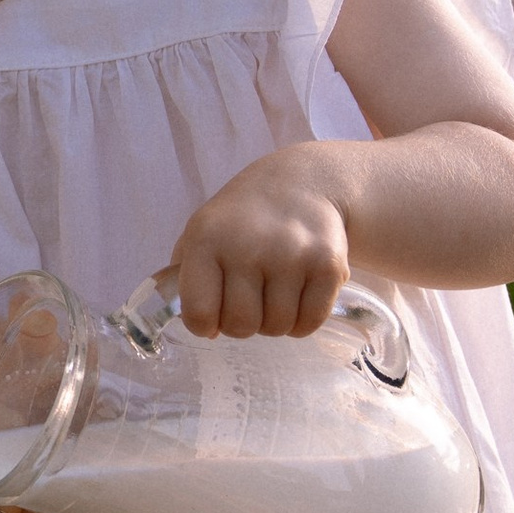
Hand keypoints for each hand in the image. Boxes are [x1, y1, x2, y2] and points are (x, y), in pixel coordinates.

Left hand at [169, 145, 352, 338]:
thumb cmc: (242, 219)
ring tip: (273, 292)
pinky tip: (298, 296)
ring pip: (278, 328)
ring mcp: (291, 256)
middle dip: (242, 323)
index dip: (204, 324)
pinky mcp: (328, 266)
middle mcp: (248, 246)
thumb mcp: (201, 232)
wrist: (302, 184)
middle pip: (241, 326)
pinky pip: (309, 323)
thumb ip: (185, 276)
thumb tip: (198, 326)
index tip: (213, 314)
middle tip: (248, 301)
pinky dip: (303, 320)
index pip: (199, 313)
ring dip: (274, 321)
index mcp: (207, 239)